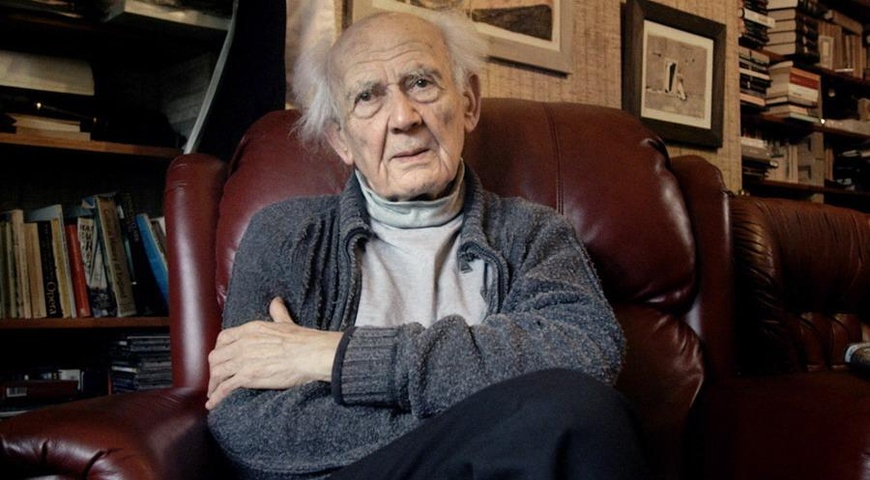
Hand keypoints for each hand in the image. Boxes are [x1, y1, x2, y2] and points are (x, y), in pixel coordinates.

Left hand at [205, 297, 342, 409]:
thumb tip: (276, 302)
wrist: (310, 354)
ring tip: (213, 393)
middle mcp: (242, 344)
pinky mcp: (247, 377)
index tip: (222, 358)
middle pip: (216, 357)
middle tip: (217, 378)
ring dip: (213, 384)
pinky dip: (216, 397)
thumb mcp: (285, 322)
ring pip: (217, 372)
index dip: (219, 349)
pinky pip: (224, 388)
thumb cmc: (302, 340)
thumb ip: (277, 312)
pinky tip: (213, 404)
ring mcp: (243, 361)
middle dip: (214, 368)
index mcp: (250, 330)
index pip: (223, 338)